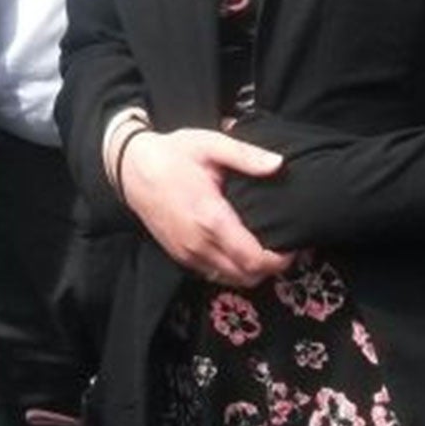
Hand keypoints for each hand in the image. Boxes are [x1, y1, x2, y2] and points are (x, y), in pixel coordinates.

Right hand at [119, 127, 291, 287]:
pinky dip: (232, 269)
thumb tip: (279, 165)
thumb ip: (247, 156)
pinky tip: (239, 248)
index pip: (254, 259)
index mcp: (211, 219)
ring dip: (251, 271)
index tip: (293, 245)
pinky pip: (213, 274)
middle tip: (284, 247)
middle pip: (246, 277)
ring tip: (265, 249)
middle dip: (271, 268)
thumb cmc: (173, 154)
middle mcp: (199, 244)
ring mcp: (187, 253)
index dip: (280, 260)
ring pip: (230, 280)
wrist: (131, 168)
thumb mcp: (211, 145)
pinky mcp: (179, 255)